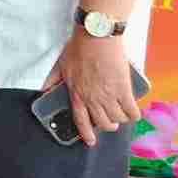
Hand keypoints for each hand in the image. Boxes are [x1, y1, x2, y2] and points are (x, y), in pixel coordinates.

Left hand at [43, 30, 139, 147]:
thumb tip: (43, 89)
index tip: (91, 141)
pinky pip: (132, 111)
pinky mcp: (123, 89)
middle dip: (108, 125)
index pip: (81, 121)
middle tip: (111, 121)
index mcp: (77, 94)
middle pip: (103, 123)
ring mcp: (109, 95)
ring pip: (118, 119)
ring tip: (122, 113)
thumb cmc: (78, 48)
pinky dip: (134, 114)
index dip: (86, 134)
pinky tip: (134, 111)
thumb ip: (52, 80)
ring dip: (121, 119)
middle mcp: (93, 99)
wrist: (96, 36)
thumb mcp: (60, 65)